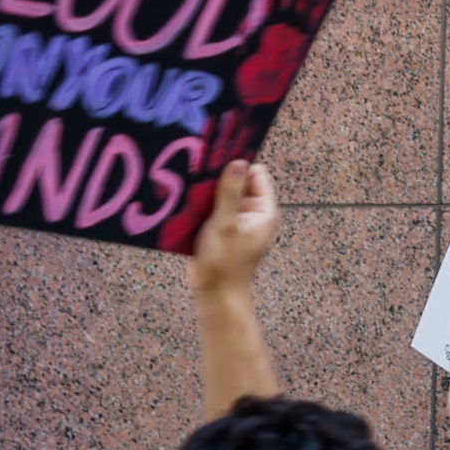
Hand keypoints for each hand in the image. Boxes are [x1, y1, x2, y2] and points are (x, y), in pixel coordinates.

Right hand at [190, 159, 277, 293]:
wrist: (215, 292)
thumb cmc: (224, 262)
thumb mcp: (226, 224)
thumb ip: (231, 193)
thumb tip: (239, 162)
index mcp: (264, 210)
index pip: (256, 174)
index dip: (239, 164)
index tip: (216, 156)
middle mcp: (254, 213)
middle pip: (238, 182)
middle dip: (220, 177)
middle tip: (197, 169)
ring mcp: (238, 220)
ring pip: (222, 194)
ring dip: (207, 191)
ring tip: (188, 184)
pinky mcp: (222, 228)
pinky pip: (213, 208)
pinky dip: (202, 204)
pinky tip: (185, 199)